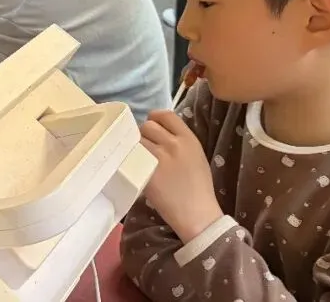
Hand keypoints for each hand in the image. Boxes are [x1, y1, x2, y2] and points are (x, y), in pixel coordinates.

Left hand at [139, 110, 222, 241]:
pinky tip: (136, 166)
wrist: (197, 214)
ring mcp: (158, 157)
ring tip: (141, 157)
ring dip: (137, 146)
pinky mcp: (145, 170)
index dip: (156, 118)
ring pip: (137, 139)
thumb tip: (159, 129)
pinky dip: (131, 158)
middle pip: (147, 125)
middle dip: (145, 134)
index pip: (166, 115)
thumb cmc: (198, 187)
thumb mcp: (195, 156)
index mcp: (189, 139)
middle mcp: (173, 144)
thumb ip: (179, 140)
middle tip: (148, 147)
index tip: (153, 127)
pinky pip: (132, 155)